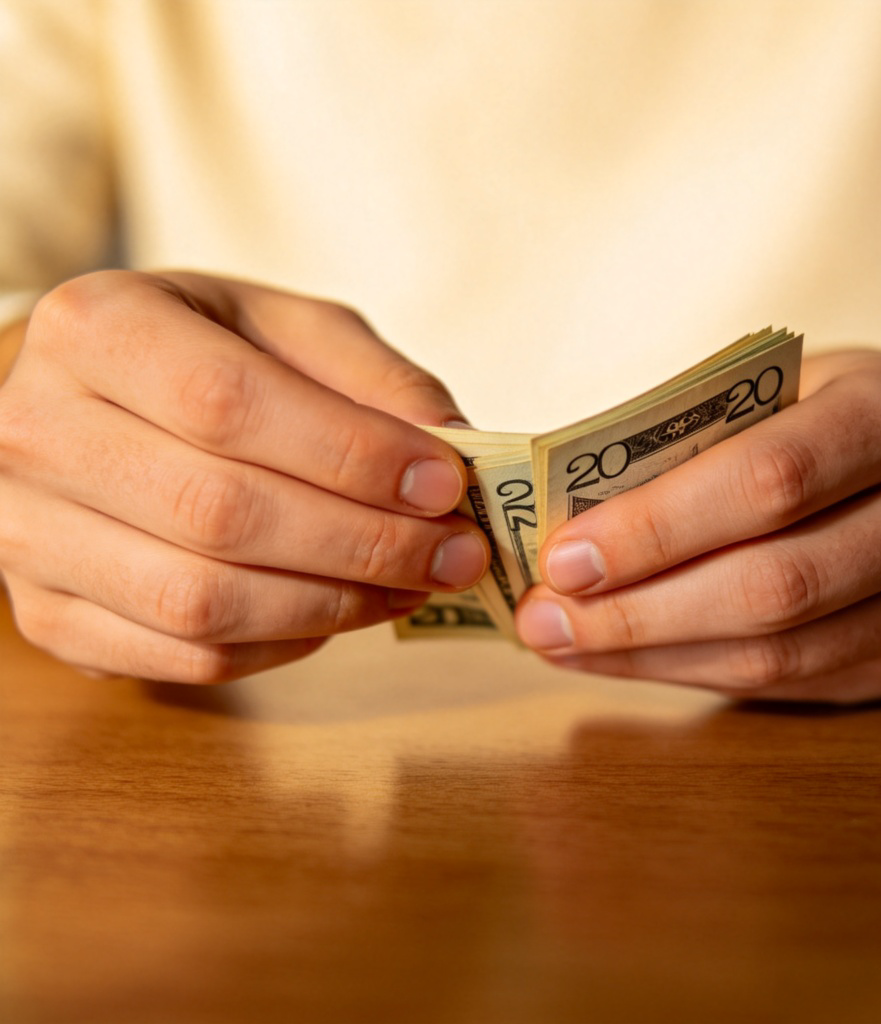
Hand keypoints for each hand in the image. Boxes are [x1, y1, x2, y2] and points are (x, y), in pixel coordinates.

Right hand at [0, 270, 487, 681]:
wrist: (84, 405)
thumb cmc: (198, 356)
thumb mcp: (281, 326)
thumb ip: (368, 373)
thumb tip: (453, 444)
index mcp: (97, 330)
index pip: (229, 405)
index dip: (352, 455)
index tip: (444, 485)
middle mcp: (37, 433)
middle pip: (222, 513)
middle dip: (365, 544)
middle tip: (456, 553)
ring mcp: (27, 536)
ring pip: (202, 602)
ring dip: (335, 605)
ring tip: (412, 586)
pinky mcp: (48, 615)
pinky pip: (186, 657)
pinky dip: (285, 645)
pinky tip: (341, 611)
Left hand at [515, 351, 880, 703]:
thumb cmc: (826, 416)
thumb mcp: (773, 391)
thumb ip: (689, 446)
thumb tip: (564, 521)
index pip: (767, 480)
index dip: (656, 527)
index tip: (562, 557)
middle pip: (772, 585)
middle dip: (637, 612)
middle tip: (545, 619)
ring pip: (777, 654)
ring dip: (651, 656)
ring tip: (565, 643)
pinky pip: (785, 684)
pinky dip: (690, 673)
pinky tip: (626, 658)